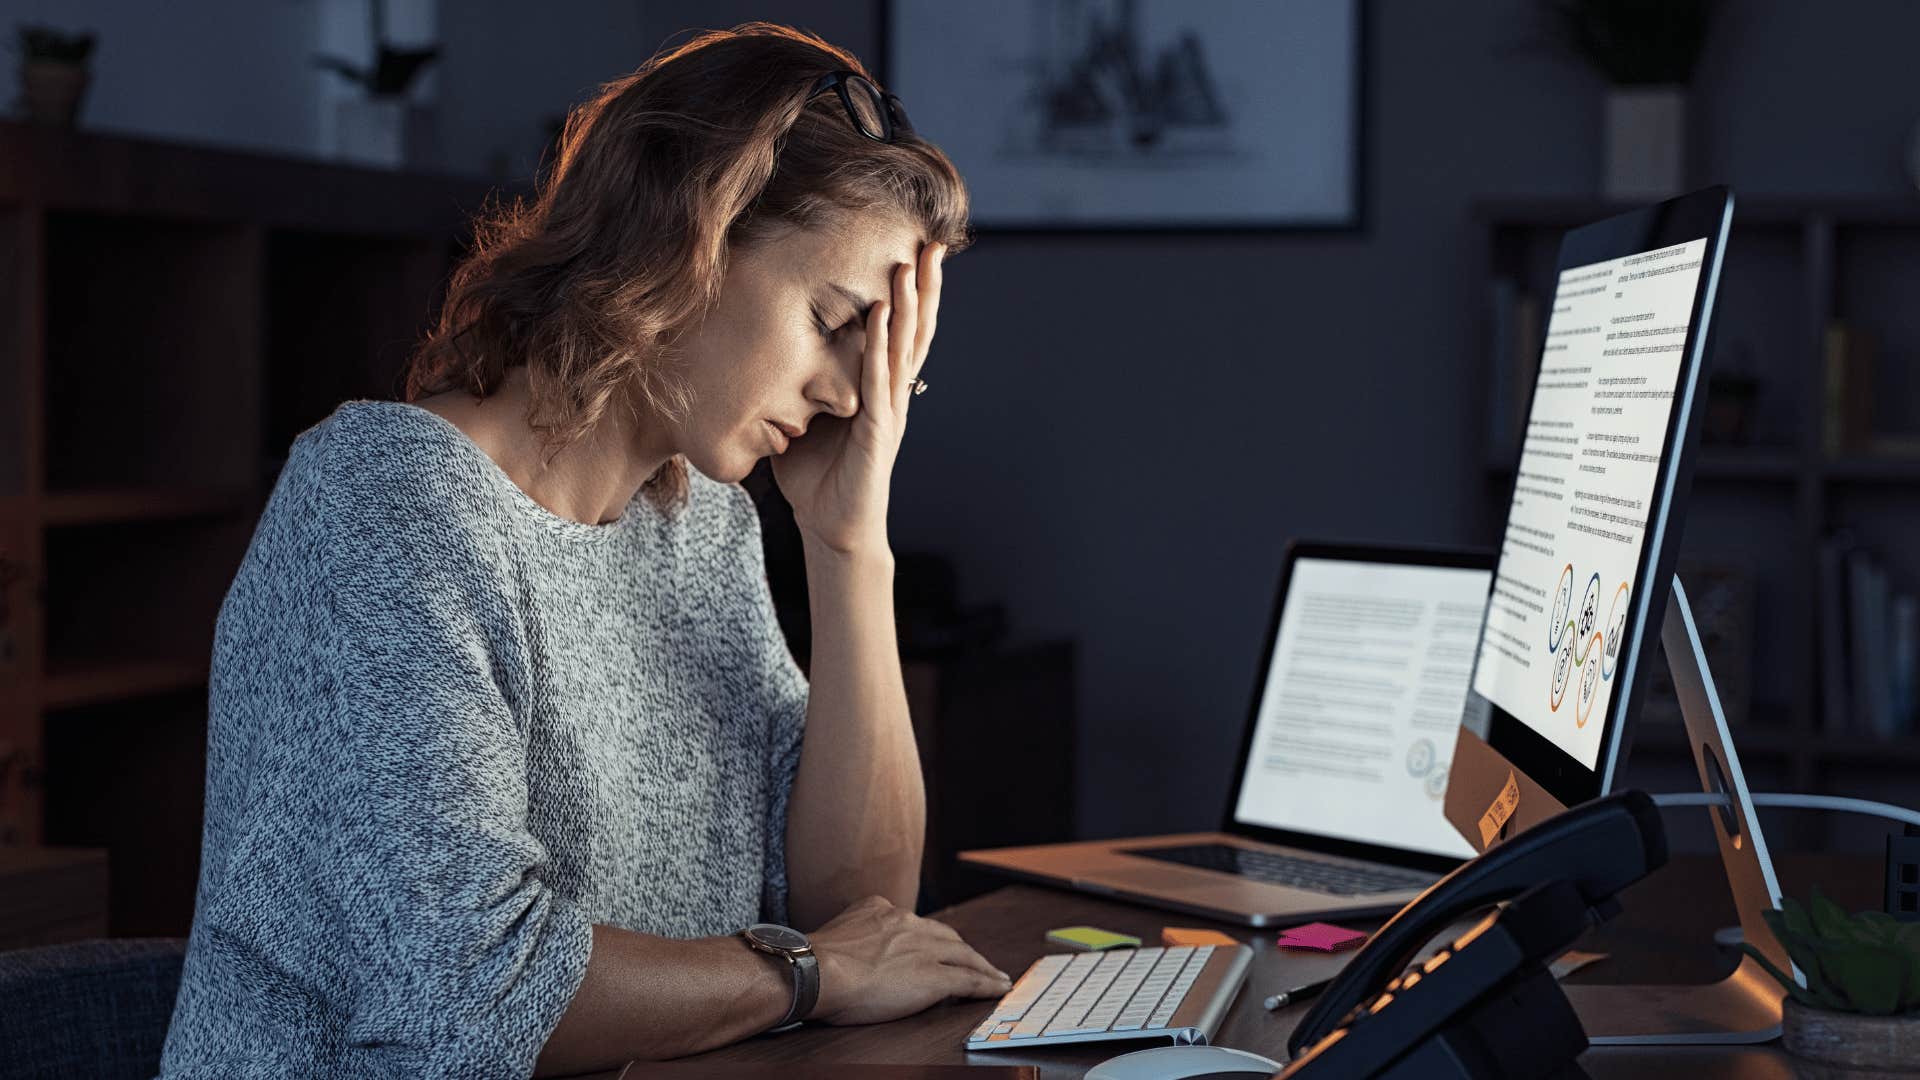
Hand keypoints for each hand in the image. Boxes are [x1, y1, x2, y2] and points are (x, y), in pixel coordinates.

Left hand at [771, 240, 945, 553]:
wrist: (833, 528)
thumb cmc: (818, 479)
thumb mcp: (804, 420)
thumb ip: (799, 387)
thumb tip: (767, 356)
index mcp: (880, 389)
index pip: (901, 332)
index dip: (912, 295)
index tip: (918, 252)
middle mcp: (893, 394)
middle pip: (916, 330)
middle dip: (924, 287)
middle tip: (935, 243)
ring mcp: (889, 410)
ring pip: (905, 348)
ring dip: (908, 306)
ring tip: (912, 266)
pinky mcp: (879, 430)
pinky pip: (881, 380)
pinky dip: (883, 346)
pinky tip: (884, 316)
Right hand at [803, 894, 1011, 1025]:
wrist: (817, 971)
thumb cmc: (813, 964)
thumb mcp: (835, 936)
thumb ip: (851, 937)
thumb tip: (849, 956)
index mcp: (879, 910)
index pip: (915, 924)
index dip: (930, 939)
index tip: (936, 947)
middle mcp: (906, 922)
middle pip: (945, 936)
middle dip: (961, 950)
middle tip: (975, 962)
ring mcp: (923, 949)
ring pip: (964, 955)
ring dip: (982, 966)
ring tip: (995, 976)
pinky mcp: (934, 976)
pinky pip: (969, 979)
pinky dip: (987, 983)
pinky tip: (997, 988)